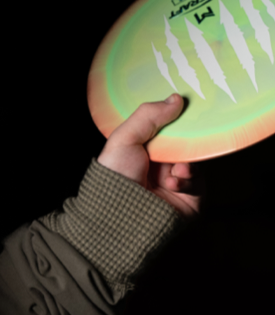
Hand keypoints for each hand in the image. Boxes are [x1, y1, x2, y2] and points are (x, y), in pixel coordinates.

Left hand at [96, 94, 203, 219]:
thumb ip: (148, 116)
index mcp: (147, 149)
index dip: (179, 120)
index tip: (188, 107)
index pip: (171, 129)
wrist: (116, 215)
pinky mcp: (190, 200)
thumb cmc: (114, 176)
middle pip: (188, 144)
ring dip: (188, 163)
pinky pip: (200, 184)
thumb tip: (176, 99)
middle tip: (186, 137)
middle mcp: (163, 165)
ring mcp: (178, 182)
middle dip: (188, 141)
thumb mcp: (125, 138)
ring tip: (175, 168)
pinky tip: (173, 183)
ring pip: (197, 162)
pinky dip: (188, 180)